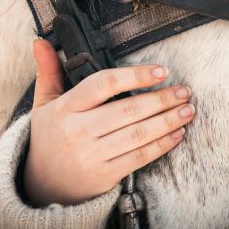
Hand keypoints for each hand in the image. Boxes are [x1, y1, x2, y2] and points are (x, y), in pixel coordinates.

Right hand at [23, 39, 194, 205]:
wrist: (42, 186)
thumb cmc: (49, 138)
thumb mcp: (43, 104)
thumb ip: (48, 72)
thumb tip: (41, 42)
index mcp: (65, 108)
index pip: (103, 84)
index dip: (135, 76)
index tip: (160, 71)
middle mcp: (78, 131)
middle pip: (127, 110)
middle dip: (162, 99)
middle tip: (184, 91)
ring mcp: (92, 155)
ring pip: (138, 134)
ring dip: (168, 121)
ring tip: (187, 110)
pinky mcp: (105, 175)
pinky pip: (139, 157)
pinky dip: (161, 145)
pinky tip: (177, 134)